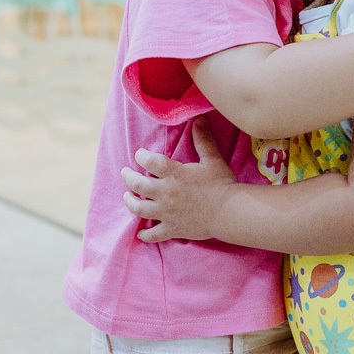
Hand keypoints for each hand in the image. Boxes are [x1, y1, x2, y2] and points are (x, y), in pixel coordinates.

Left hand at [121, 118, 236, 242]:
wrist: (229, 212)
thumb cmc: (222, 184)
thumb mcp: (212, 159)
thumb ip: (203, 140)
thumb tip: (198, 119)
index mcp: (174, 174)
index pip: (150, 162)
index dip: (141, 156)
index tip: (139, 154)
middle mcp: (165, 193)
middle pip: (138, 185)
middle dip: (128, 178)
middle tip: (125, 173)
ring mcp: (167, 213)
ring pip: (139, 209)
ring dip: (130, 202)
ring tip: (127, 197)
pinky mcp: (172, 229)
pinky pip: (154, 235)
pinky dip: (146, 235)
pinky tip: (141, 234)